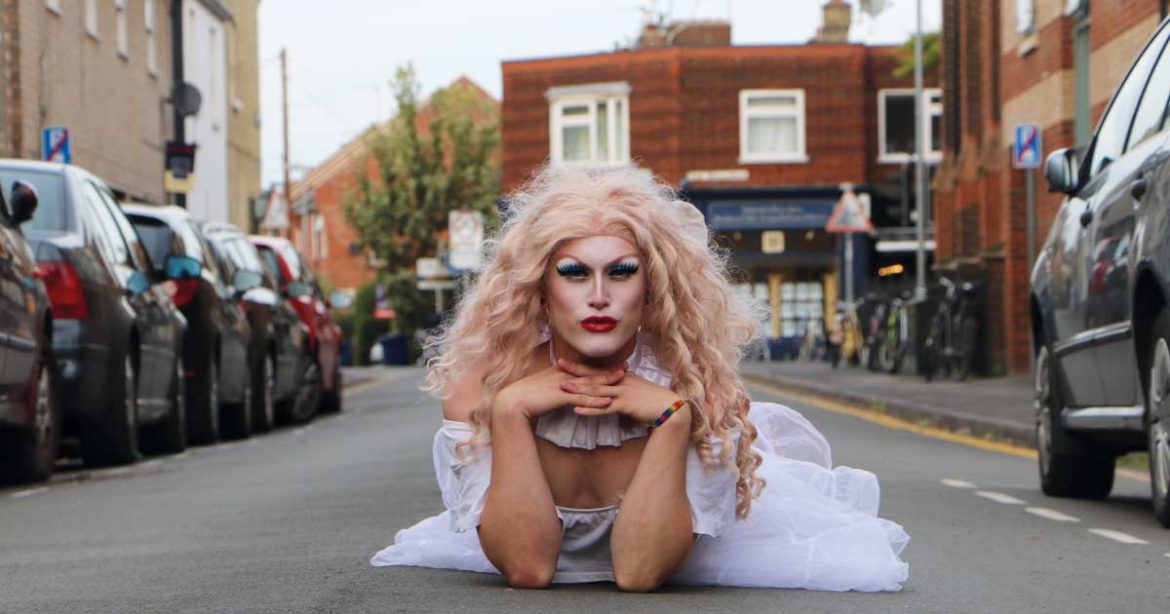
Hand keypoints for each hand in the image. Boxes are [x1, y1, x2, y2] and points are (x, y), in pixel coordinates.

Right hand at [492, 363, 624, 419]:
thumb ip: (553, 388)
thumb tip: (562, 391)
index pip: (583, 369)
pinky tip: (608, 402)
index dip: (598, 367)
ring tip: (623, 379)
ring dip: (606, 382)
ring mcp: (562, 385)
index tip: (612, 365)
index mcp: (558, 372)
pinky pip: (581, 399)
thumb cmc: (524, 397)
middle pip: (589, 372)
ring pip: (589, 383)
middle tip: (626, 367)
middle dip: (608, 370)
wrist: (511, 402)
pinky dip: (595, 400)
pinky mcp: (560, 397)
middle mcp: (562, 375)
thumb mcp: (541, 389)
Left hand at [556, 359, 683, 425]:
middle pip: (594, 376)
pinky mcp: (626, 406)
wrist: (670, 407)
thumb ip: (623, 388)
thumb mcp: (636, 390)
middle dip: (574, 372)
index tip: (564, 362)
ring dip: (579, 389)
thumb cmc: (653, 400)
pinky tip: (577, 411)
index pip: (597, 370)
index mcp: (622, 376)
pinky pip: (605, 407)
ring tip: (562, 388)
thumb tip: (612, 392)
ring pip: (597, 390)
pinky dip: (590, 409)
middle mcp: (620, 381)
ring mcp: (623, 393)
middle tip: (556, 367)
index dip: (580, 366)